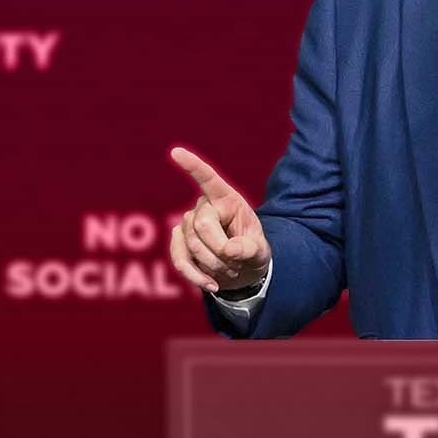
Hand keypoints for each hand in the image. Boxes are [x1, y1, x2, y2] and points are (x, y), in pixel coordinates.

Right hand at [167, 146, 271, 293]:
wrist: (242, 270)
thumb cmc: (253, 252)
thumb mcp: (261, 251)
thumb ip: (250, 249)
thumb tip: (229, 250)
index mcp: (228, 199)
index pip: (208, 179)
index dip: (193, 166)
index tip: (175, 152)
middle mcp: (204, 206)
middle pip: (202, 225)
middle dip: (220, 250)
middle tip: (237, 263)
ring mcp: (188, 223)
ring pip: (192, 245)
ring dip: (213, 265)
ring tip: (230, 269)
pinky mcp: (178, 242)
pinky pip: (180, 259)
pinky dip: (195, 276)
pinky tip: (212, 285)